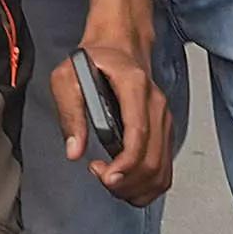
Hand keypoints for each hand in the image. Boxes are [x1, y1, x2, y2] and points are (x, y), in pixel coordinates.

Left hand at [59, 0, 177, 203]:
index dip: (125, 164)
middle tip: (101, 177)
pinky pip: (164, 169)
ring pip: (162, 170)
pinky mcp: (165, 131)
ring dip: (136, 188)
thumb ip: (69, 112)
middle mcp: (156, 104)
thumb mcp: (67, 77)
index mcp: (135, 87)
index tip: (106, 176)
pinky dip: (147, 186)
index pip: (139, 135)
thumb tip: (74, 150)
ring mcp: (164, 119)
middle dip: (127, 182)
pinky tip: (126, 182)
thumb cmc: (94, 60)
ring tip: (111, 181)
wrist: (119, 45)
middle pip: (153, 161)